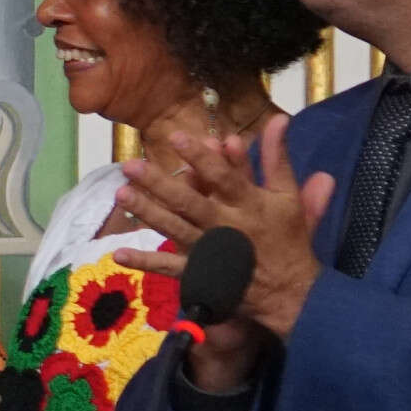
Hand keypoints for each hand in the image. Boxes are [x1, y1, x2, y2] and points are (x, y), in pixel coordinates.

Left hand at [111, 111, 333, 381]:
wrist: (291, 292)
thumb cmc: (287, 239)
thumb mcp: (288, 196)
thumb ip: (278, 158)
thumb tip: (279, 118)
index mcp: (248, 204)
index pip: (222, 177)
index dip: (201, 157)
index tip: (176, 136)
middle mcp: (226, 226)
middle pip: (189, 202)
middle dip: (159, 184)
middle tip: (130, 165)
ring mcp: (210, 251)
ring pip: (174, 228)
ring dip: (147, 212)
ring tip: (121, 194)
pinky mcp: (200, 274)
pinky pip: (169, 268)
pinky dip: (145, 262)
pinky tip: (119, 253)